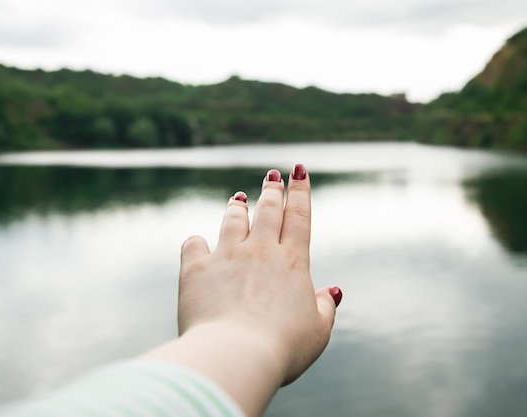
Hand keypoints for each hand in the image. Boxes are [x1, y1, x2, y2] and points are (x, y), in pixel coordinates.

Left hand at [143, 164, 341, 416]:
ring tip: (237, 199)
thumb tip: (332, 293)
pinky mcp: (196, 270)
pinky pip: (194, 245)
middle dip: (271, 189)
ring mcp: (227, 257)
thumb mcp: (317, 332)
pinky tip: (197, 243)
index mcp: (292, 263)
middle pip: (268, 210)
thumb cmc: (282, 348)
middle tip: (272, 175)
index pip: (299, 217)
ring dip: (236, 208)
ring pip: (233, 221)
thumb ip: (325, 308)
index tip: (299, 171)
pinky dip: (197, 243)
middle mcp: (260, 252)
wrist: (236, 354)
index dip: (301, 191)